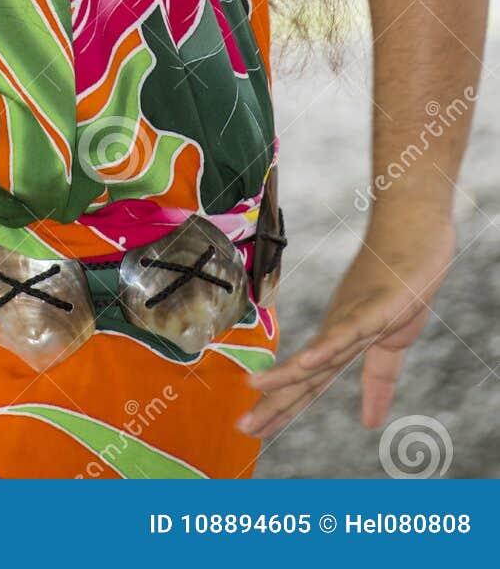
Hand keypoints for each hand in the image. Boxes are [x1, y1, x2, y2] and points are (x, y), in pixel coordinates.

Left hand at [235, 207, 455, 440]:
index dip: (281, 407)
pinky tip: (309, 361)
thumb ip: (378, 379)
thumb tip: (369, 422)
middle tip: (241, 427)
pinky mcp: (378, 306)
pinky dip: (329, 346)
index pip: (307, 383)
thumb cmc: (402, 281)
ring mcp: (356, 316)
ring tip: (256, 389)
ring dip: (288, 373)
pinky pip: (350, 329)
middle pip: (304, 374)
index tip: (252, 429)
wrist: (414, 229)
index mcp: (341, 340)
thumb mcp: (394, 341)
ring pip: (319, 352)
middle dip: (273, 401)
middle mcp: (339, 329)